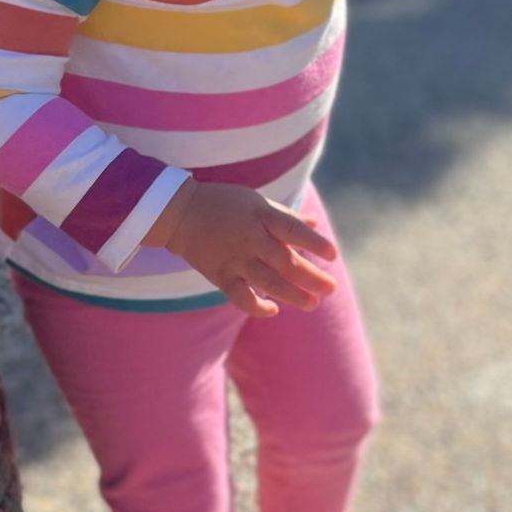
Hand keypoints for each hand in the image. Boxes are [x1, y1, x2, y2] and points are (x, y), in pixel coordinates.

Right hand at [145, 181, 337, 316]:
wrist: (179, 213)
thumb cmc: (224, 203)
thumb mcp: (256, 201)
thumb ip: (286, 216)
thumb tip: (315, 223)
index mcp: (261, 216)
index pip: (293, 230)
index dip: (314, 243)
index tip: (332, 255)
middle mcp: (250, 238)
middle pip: (286, 262)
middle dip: (311, 277)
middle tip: (330, 288)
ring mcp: (234, 259)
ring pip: (268, 282)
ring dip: (293, 295)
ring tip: (313, 304)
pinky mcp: (219, 275)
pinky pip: (240, 296)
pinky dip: (257, 307)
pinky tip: (273, 310)